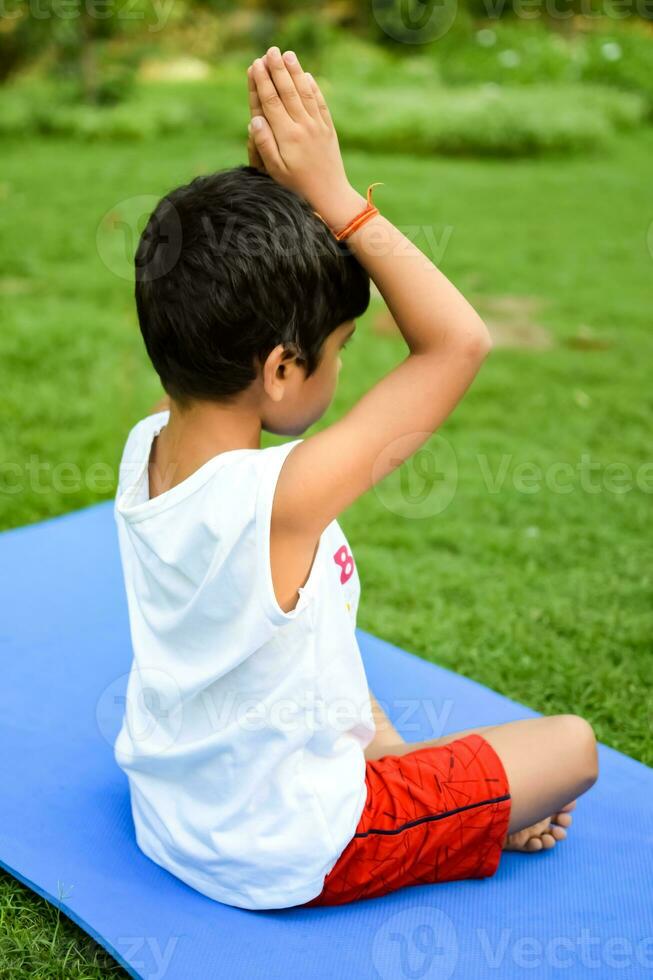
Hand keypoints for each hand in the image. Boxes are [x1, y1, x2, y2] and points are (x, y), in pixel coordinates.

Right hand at [247, 47, 364, 230]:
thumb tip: (254, 119)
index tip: (255, 64)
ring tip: (288, 55)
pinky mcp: (328, 131)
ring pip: (304, 93)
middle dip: (277, 70)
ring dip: (295, 72)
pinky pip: (320, 104)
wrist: (330, 197)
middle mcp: (303, 126)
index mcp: (287, 136)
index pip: (271, 102)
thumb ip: (264, 144)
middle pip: (287, 91)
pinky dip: (313, 88)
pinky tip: (307, 77)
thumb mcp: (275, 170)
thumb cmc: (297, 188)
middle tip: (270, 51)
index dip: (261, 82)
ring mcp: (317, 127)